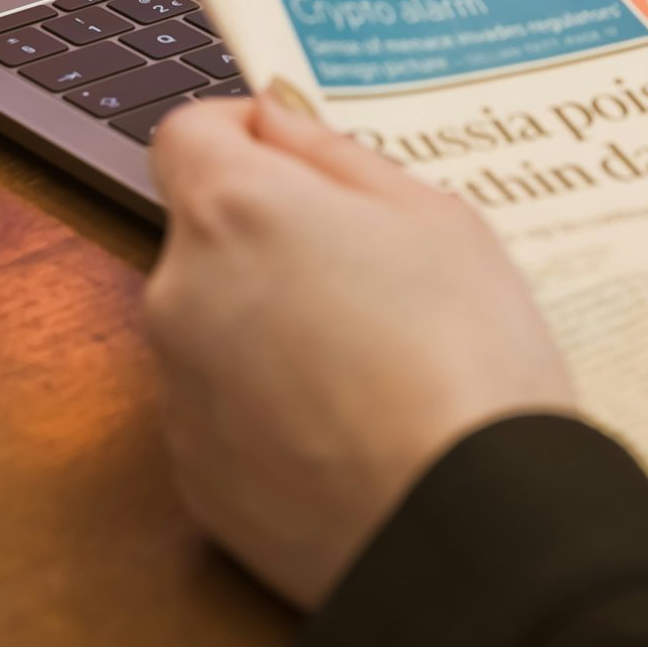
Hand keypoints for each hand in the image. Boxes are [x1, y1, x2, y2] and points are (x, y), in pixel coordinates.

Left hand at [142, 92, 575, 607]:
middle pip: (206, 236)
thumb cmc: (467, 356)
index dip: (244, 133)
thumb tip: (276, 121)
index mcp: (235, 212)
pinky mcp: (196, 479)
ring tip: (379, 363)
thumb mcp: (436, 216)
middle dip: (275, 240)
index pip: (187, 133)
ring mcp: (180, 394)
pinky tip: (355, 430)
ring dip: (273, 326)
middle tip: (377, 271)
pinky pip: (227, 414)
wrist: (467, 526)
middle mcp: (180, 296)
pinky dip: (274, 410)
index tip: (299, 153)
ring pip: (216, 328)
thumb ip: (336, 155)